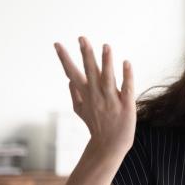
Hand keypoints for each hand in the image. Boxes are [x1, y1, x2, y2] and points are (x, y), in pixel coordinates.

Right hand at [54, 37, 135, 158]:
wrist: (109, 146)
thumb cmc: (96, 126)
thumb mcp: (80, 111)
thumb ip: (74, 95)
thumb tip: (68, 80)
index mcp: (85, 95)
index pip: (72, 74)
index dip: (64, 59)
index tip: (57, 44)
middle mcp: (97, 96)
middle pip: (90, 72)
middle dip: (86, 55)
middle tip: (82, 38)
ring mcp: (112, 101)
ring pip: (108, 78)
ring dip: (107, 62)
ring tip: (106, 46)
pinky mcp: (126, 106)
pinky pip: (127, 88)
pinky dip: (127, 76)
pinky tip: (127, 62)